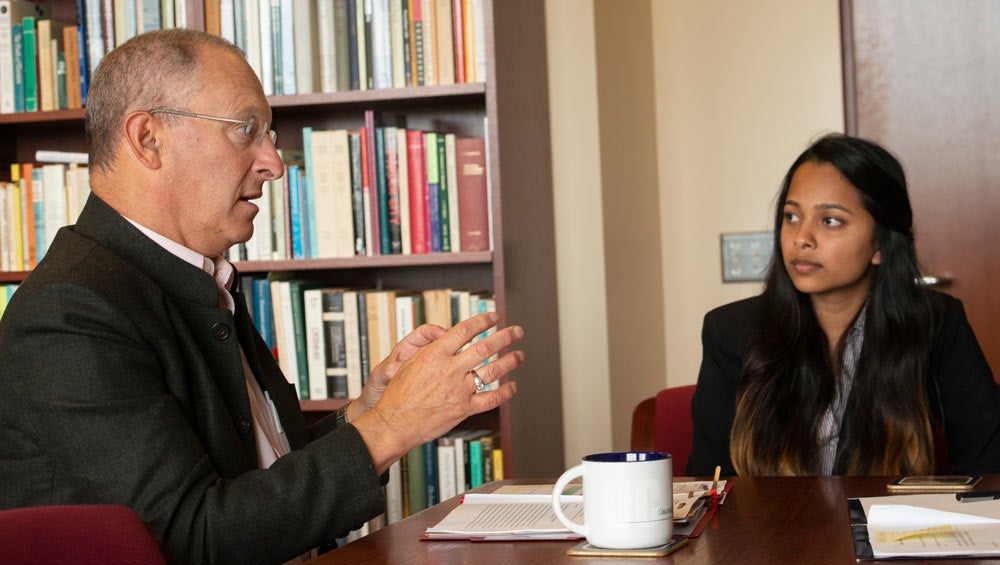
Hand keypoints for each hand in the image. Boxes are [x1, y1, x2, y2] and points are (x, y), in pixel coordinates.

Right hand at [351, 312, 524, 473]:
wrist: (394, 423)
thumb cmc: (398, 395)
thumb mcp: (410, 363)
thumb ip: (432, 349)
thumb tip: (448, 336)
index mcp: (434, 355)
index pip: (464, 330)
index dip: (482, 321)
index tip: (493, 317)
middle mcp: (449, 370)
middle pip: (484, 347)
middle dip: (505, 337)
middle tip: (517, 331)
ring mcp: (458, 390)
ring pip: (492, 371)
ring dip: (510, 361)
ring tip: (519, 355)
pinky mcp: (463, 409)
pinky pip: (491, 399)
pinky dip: (505, 392)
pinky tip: (512, 386)